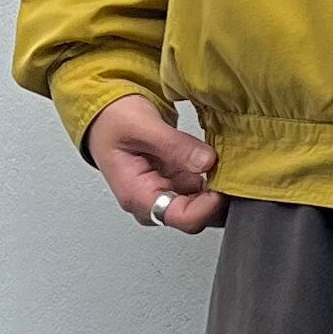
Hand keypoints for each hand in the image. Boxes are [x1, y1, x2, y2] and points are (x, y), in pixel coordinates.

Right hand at [87, 93, 226, 231]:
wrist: (104, 115)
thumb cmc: (112, 122)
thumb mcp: (142, 125)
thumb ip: (175, 146)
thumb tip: (206, 162)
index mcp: (137, 195)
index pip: (180, 217)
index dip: (207, 206)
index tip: (223, 185)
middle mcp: (152, 201)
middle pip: (195, 216)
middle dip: (215, 196)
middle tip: (228, 168)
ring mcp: (165, 193)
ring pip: (201, 204)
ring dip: (215, 185)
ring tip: (222, 159)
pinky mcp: (176, 183)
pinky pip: (201, 188)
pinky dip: (212, 176)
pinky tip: (214, 158)